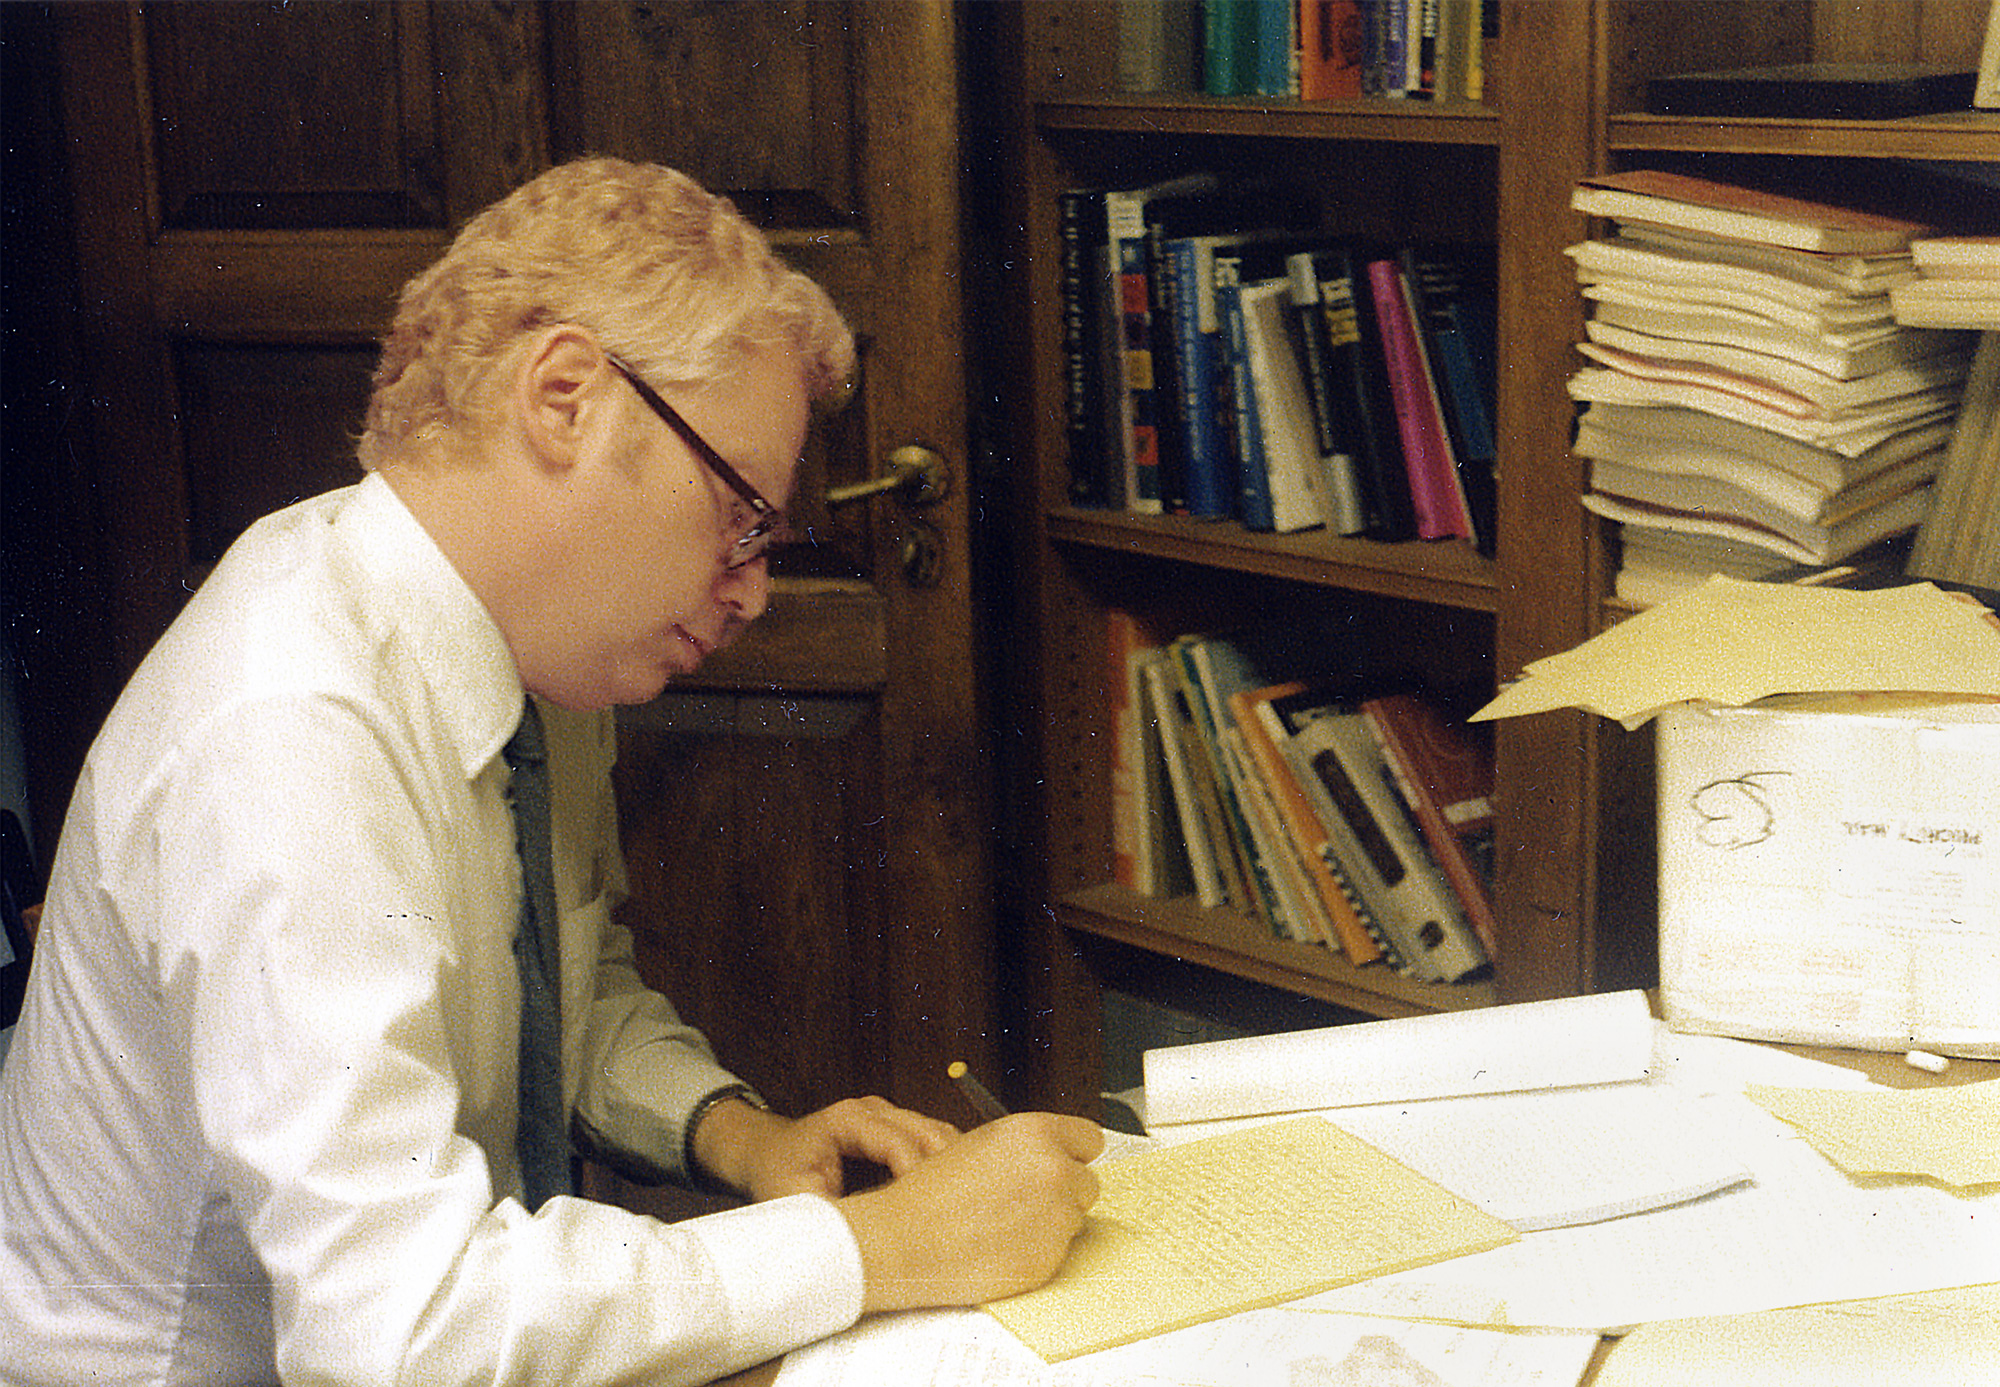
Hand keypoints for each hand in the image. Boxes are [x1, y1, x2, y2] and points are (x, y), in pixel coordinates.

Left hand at [689, 1094, 958, 1202]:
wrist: (768, 1152)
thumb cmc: (778, 1175)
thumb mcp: (795, 1202)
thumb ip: (831, 1218)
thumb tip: (866, 1246)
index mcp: (846, 1120)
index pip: (898, 1144)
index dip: (916, 1179)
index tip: (926, 1219)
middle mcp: (872, 1110)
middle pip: (928, 1133)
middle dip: (944, 1174)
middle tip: (953, 1218)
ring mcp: (888, 1115)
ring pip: (938, 1134)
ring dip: (950, 1169)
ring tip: (955, 1212)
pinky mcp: (897, 1127)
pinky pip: (932, 1141)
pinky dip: (944, 1166)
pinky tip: (946, 1198)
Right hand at [837, 1111, 1102, 1313]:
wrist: (905, 1240)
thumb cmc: (931, 1193)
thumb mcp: (979, 1145)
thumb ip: (1026, 1147)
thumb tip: (1056, 1156)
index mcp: (1034, 1133)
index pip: (1090, 1138)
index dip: (1073, 1153)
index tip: (1064, 1163)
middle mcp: (1054, 1170)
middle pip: (1087, 1182)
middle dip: (1064, 1192)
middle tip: (1026, 1202)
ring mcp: (1055, 1216)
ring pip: (1073, 1220)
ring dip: (1050, 1224)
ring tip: (1002, 1226)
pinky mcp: (1050, 1258)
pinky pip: (1058, 1253)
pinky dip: (1037, 1253)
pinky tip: (1000, 1247)